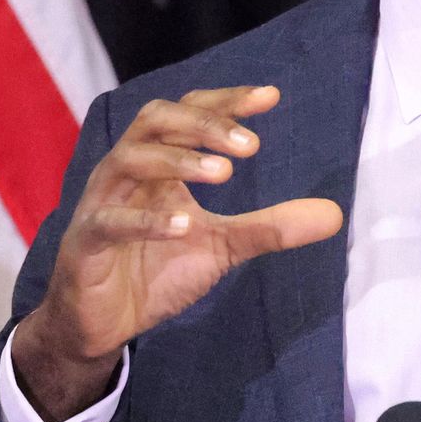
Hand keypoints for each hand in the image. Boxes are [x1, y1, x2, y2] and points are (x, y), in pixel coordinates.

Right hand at [14, 86, 342, 421]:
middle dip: (204, 124)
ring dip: (178, 161)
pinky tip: (184, 225)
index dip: (226, 102)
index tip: (271, 97)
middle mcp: (127, 172)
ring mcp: (101, 203)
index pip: (189, 113)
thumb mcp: (222, 247)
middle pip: (156, 120)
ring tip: (225, 174)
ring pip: (129, 159)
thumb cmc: (155, 271)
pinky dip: (146, 219)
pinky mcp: (85, 242)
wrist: (101, 325)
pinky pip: (110, 220)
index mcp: (159, 163)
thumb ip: (270, 227)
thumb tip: (336, 214)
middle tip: (251, 145)